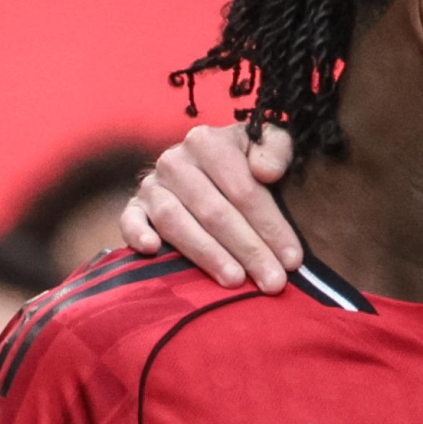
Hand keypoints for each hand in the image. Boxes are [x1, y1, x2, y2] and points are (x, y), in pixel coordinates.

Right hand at [120, 124, 301, 291]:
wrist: (208, 166)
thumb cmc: (249, 163)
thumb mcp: (271, 145)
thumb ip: (276, 150)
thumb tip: (265, 172)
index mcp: (209, 142)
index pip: (243, 189)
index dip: (271, 226)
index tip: (293, 259)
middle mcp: (175, 160)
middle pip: (214, 211)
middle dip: (249, 250)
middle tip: (274, 282)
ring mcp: (151, 184)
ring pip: (176, 221)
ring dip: (207, 254)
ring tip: (236, 280)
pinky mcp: (134, 207)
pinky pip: (129, 220)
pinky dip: (137, 234)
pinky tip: (153, 251)